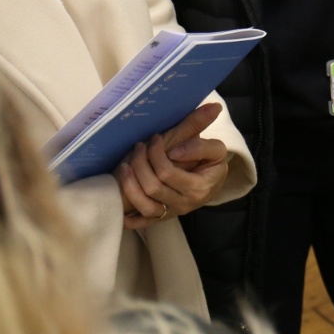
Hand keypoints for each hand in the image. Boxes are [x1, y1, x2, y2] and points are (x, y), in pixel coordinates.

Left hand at [117, 102, 230, 228]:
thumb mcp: (213, 147)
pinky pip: (141, 222)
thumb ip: (204, 129)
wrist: (210, 185)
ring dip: (130, 184)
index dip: (157, 154)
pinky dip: (129, 217)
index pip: (167, 172)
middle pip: (152, 187)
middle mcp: (184, 204)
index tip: (156, 138)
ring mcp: (171, 213)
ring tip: (126, 164)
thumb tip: (208, 111)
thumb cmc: (209, 164)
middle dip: (141, 163)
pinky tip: (121, 204)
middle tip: (140, 146)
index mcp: (198, 187)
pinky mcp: (160, 218)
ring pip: (144, 205)